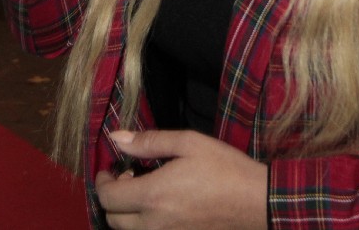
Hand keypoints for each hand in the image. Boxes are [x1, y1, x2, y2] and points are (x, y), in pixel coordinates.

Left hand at [94, 130, 266, 229]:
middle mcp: (154, 223)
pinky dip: (142, 225)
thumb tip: (116, 138)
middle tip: (128, 177)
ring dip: (125, 214)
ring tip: (143, 193)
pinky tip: (159, 207)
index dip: (102, 181)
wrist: (257, 201)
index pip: (107, 196)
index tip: (110, 168)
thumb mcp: (188, 143)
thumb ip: (149, 142)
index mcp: (153, 195)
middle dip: (111, 198)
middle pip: (112, 219)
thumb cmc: (225, 168)